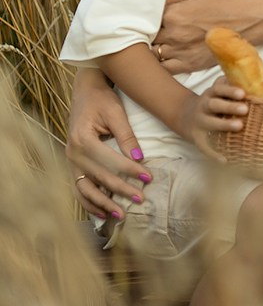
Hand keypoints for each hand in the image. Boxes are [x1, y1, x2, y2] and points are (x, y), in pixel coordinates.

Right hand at [66, 69, 151, 218]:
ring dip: (102, 204)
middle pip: (99, 178)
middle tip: (141, 199)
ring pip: (85, 189)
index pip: (110, 161)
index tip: (148, 178)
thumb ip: (127, 137)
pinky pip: (79, 188)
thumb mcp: (116, 113)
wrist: (85, 90)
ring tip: (121, 215)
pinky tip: (102, 213)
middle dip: (121, 190)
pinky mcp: (73, 164)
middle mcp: (73, 153)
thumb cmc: (102, 99)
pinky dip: (89, 202)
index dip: (130, 171)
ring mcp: (70, 160)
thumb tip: (139, 160)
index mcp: (83, 139)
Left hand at [154, 0, 252, 72]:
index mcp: (172, 14)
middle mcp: (173, 35)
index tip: (151, 18)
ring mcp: (180, 52)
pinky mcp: (189, 65)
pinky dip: (162, 64)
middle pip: (148, 38)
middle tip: (156, 30)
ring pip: (153, 55)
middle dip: (149, 34)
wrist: (248, 21)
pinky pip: (165, 69)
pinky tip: (168, 56)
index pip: (146, 19)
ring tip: (162, 43)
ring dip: (154, 49)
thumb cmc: (224, 2)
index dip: (148, 18)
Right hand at [177, 76, 248, 157]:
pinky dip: (214, 153)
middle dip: (229, 107)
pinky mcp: (196, 138)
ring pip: (210, 123)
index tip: (243, 93)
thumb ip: (231, 86)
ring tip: (239, 126)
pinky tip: (225, 159)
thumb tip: (257, 83)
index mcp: (210, 93)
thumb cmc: (212, 102)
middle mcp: (203, 106)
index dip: (230, 90)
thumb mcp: (217, 91)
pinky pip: (204, 146)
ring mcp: (199, 122)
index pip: (219, 89)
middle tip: (245, 109)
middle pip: (214, 105)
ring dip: (224, 125)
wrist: (185, 116)